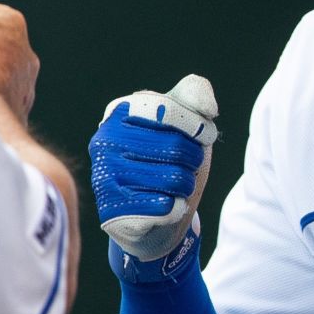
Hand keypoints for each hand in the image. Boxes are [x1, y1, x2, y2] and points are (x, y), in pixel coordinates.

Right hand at [88, 75, 218, 262]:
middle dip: (193, 160)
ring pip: (174, 178)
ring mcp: (105, 174)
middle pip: (175, 147)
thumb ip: (194, 97)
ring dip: (186, 186)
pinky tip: (163, 205)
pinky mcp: (112, 209)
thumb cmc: (170, 162)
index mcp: (121, 111)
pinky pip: (166, 206)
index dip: (196, 127)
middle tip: (186, 167)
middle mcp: (106, 140)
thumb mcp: (184, 125)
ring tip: (174, 187)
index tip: (200, 137)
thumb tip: (208, 108)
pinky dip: (175, 207)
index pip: (170, 109)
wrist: (153, 216)